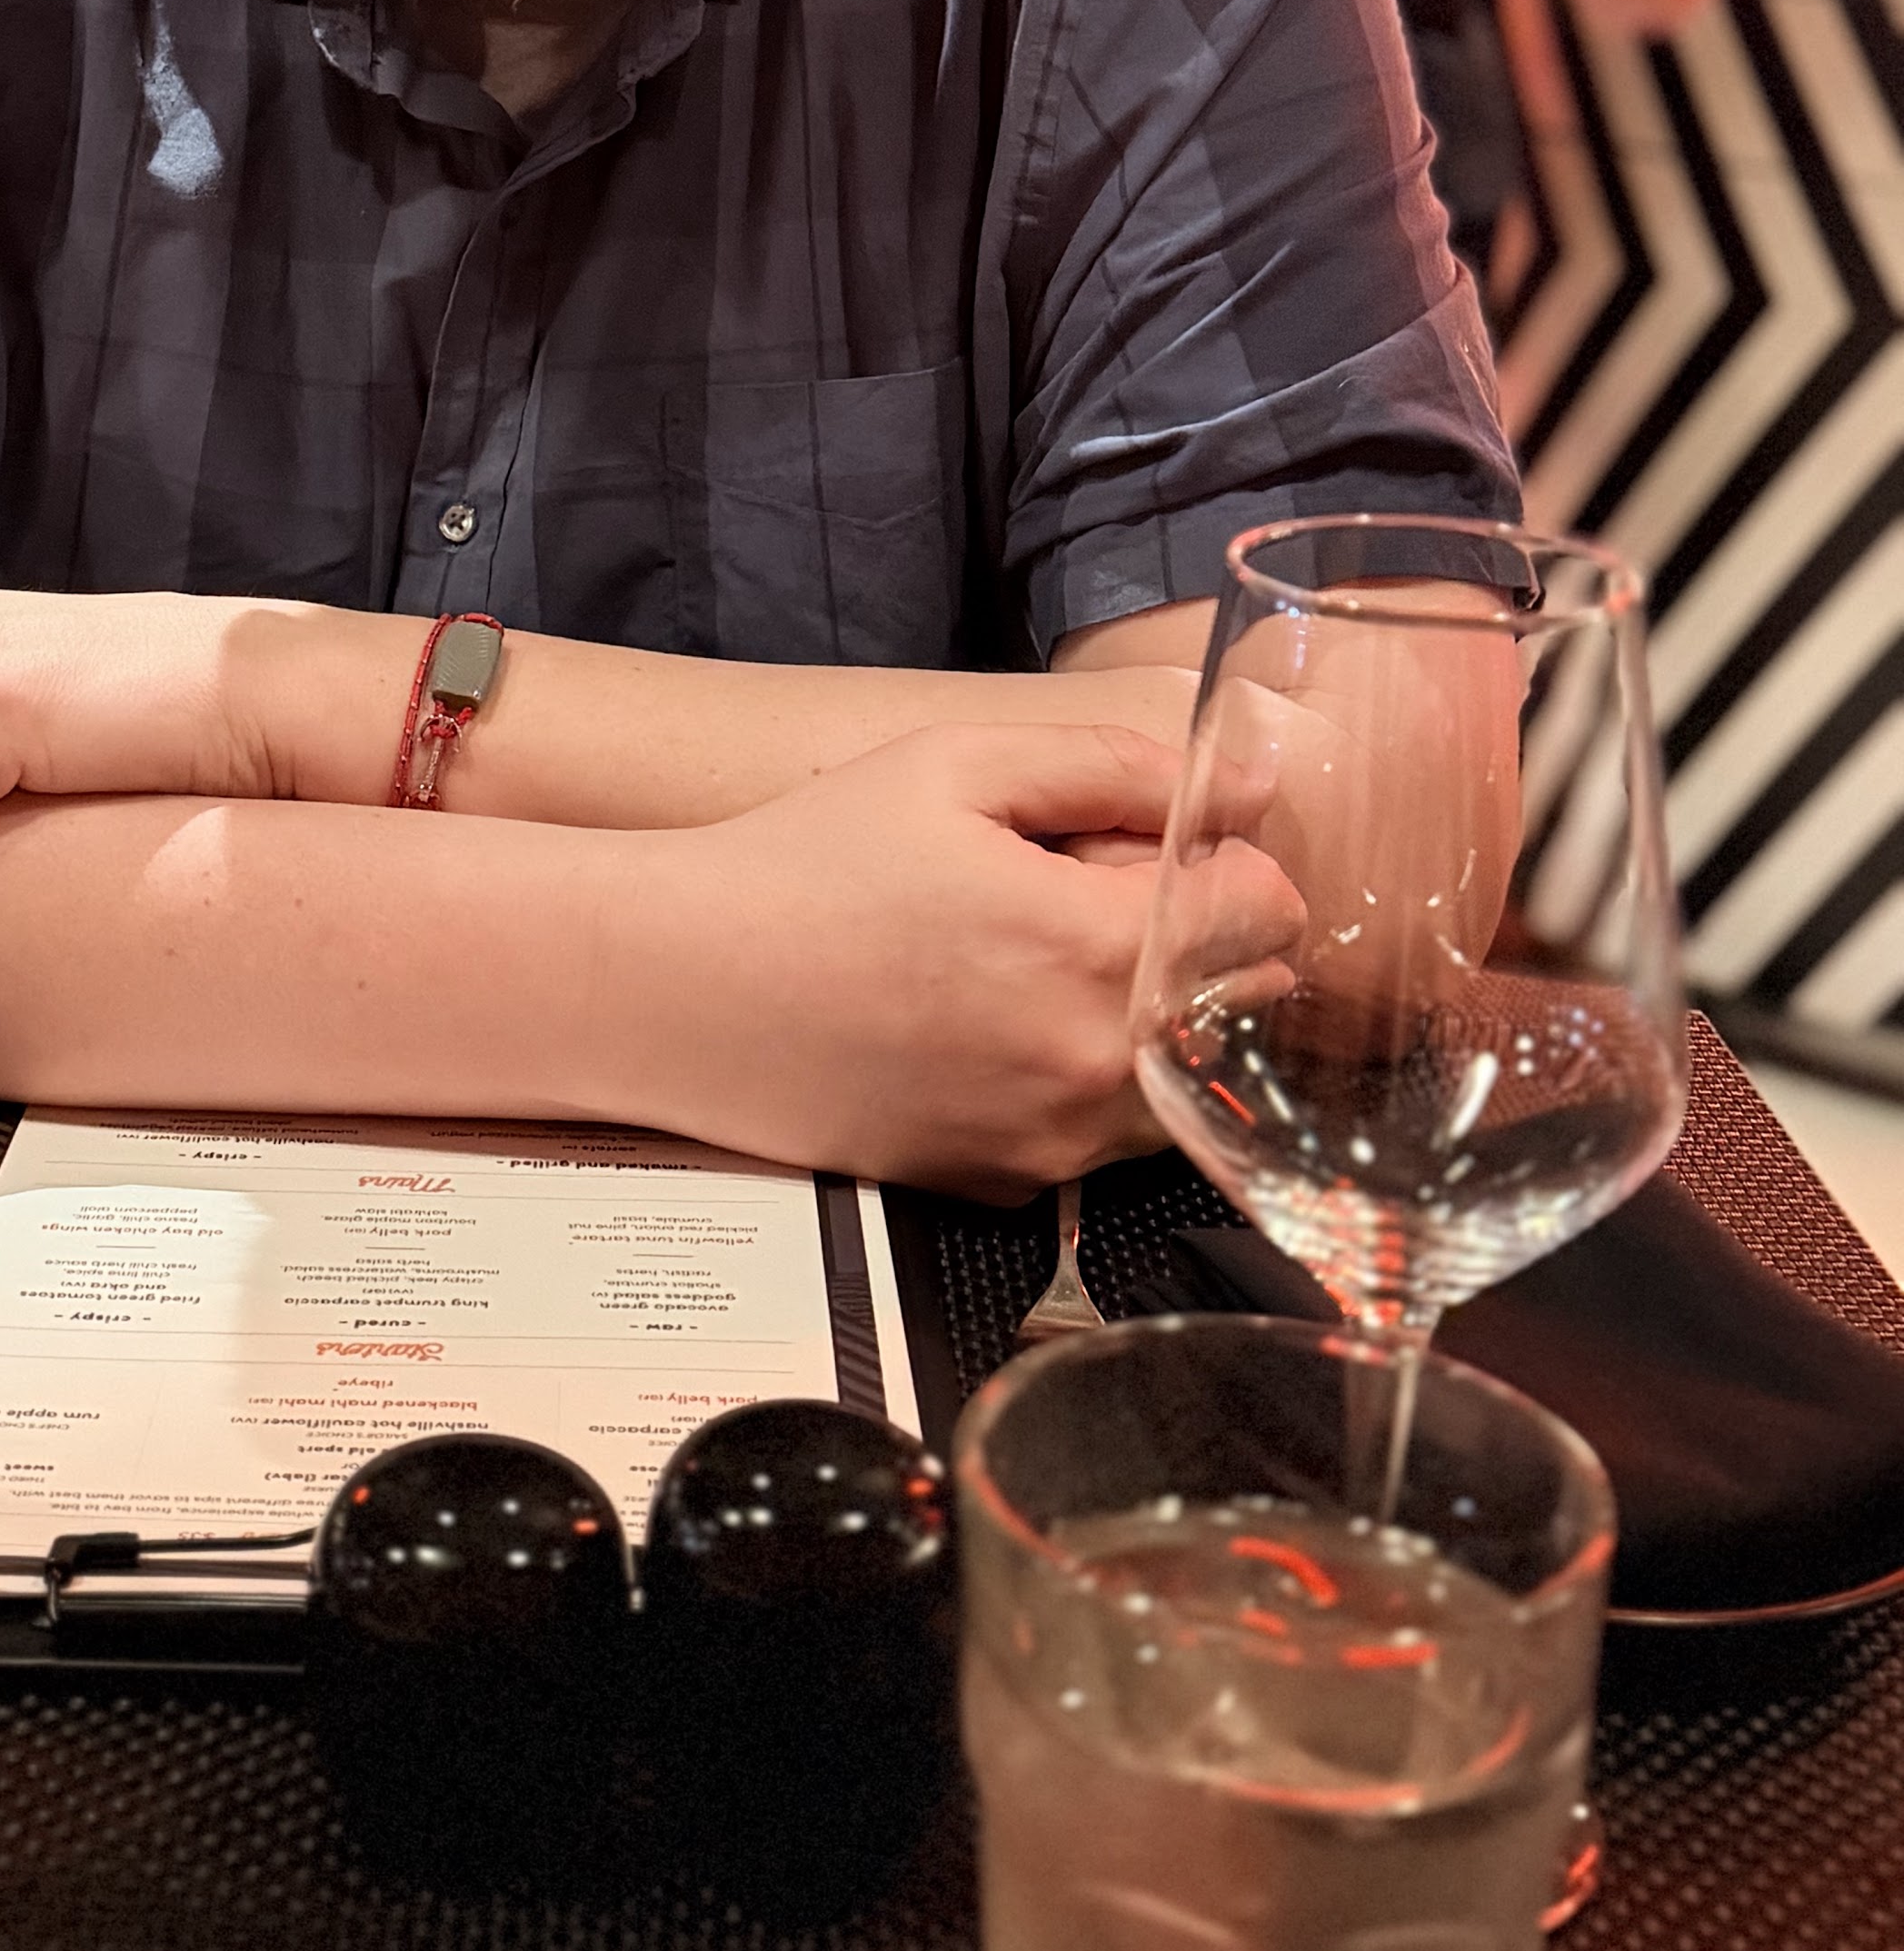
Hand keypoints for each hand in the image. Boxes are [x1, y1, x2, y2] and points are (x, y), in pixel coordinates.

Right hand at [633, 725, 1299, 1196]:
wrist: (681, 991)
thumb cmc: (808, 863)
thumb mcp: (956, 766)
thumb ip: (1114, 767)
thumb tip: (1250, 783)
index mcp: (1097, 947)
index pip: (1270, 911)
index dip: (1221, 859)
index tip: (1143, 843)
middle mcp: (1096, 1064)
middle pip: (1251, 1001)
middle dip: (1201, 940)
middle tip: (1088, 895)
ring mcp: (1055, 1141)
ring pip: (1188, 1077)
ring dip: (1154, 1017)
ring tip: (1035, 961)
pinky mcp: (1009, 1185)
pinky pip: (1106, 1133)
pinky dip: (1086, 1079)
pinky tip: (992, 1026)